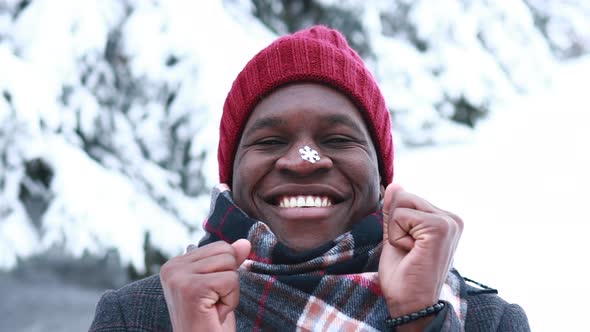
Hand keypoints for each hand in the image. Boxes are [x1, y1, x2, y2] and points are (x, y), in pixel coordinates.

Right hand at [161, 239, 250, 331]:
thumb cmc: (210, 323)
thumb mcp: (221, 287)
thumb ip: (229, 262)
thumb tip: (245, 242)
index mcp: (175, 264)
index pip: (220, 247)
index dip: (225, 273)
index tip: (210, 296)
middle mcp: (171, 267)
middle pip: (226, 251)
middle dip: (229, 279)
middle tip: (213, 304)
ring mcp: (178, 277)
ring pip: (230, 264)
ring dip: (230, 291)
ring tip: (213, 309)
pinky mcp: (191, 288)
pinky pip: (230, 280)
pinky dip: (230, 300)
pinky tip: (215, 314)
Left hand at [378, 185, 462, 329]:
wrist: (412, 305)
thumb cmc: (404, 276)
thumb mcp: (395, 236)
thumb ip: (396, 211)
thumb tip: (395, 184)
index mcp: (445, 220)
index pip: (406, 198)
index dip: (396, 223)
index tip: (409, 248)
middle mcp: (452, 218)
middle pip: (404, 197)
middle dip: (396, 225)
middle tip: (409, 250)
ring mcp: (449, 222)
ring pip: (401, 204)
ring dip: (396, 231)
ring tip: (410, 252)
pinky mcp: (440, 227)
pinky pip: (400, 215)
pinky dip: (397, 236)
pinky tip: (411, 252)